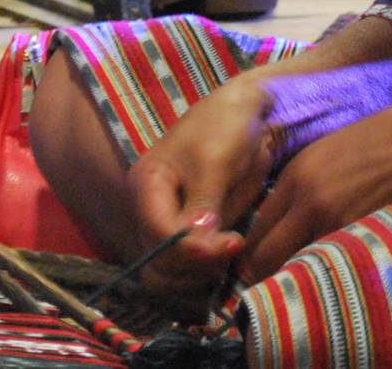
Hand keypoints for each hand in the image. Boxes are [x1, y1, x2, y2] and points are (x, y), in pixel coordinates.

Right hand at [124, 79, 279, 301]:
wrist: (245, 116)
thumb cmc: (224, 128)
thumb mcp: (214, 161)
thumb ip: (203, 203)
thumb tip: (198, 243)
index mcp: (146, 184)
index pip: (157, 233)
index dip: (191, 248)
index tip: (231, 242)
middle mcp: (151, 210)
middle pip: (157, 261)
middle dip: (195, 264)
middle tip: (232, 248)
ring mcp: (168, 225)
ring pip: (168, 274)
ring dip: (199, 275)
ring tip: (231, 252)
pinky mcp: (189, 234)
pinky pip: (185, 270)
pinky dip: (203, 274)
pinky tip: (228, 257)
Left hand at [239, 95, 391, 282]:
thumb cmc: (364, 145)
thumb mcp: (317, 157)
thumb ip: (293, 190)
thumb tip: (274, 225)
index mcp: (293, 179)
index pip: (257, 229)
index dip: (251, 252)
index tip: (251, 266)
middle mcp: (308, 201)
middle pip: (268, 254)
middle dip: (263, 274)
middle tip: (267, 285)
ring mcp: (337, 220)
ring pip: (301, 264)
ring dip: (298, 276)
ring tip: (298, 284)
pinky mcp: (364, 233)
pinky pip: (335, 263)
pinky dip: (329, 272)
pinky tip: (330, 274)